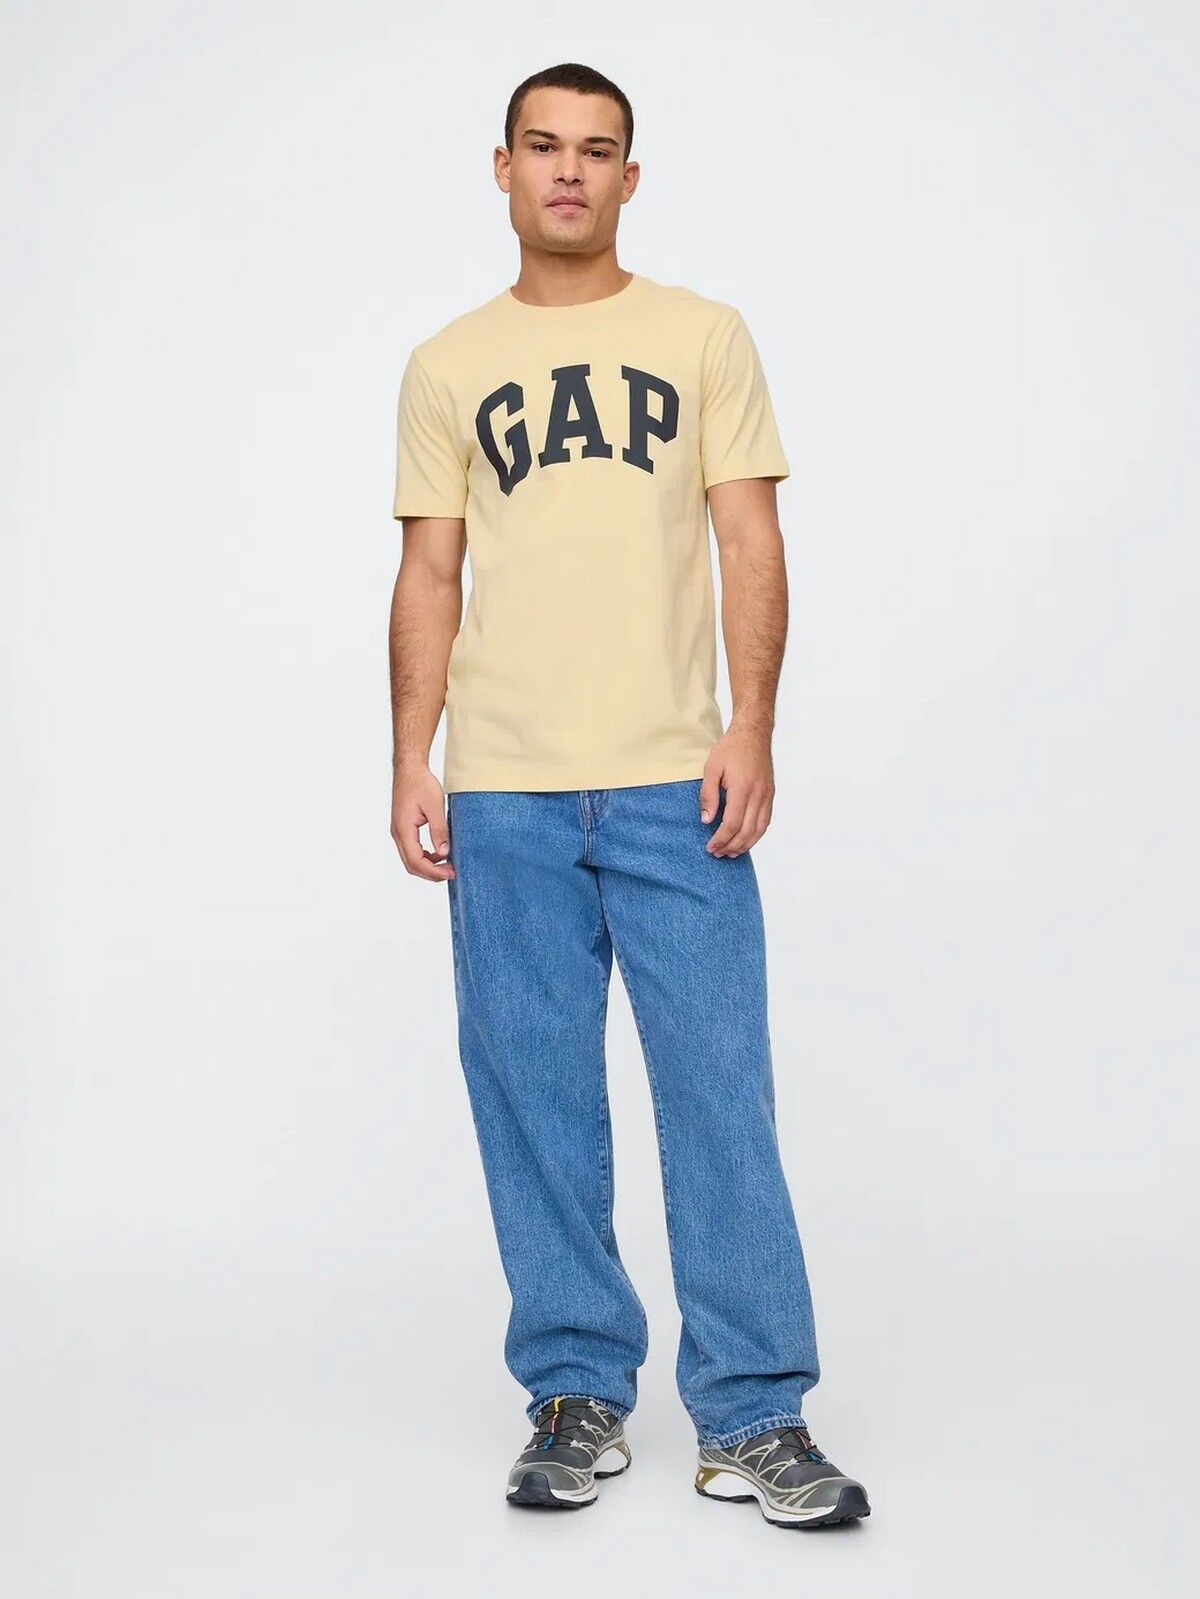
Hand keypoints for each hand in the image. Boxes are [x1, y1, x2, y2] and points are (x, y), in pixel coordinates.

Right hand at [391, 762, 454, 880]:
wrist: (409, 769)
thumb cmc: (420, 783)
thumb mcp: (435, 806)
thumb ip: (439, 830)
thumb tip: (444, 852)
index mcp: (404, 829)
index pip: (416, 861)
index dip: (433, 871)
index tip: (450, 873)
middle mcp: (398, 834)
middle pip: (411, 865)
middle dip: (431, 873)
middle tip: (451, 873)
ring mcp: (399, 832)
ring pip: (411, 859)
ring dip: (428, 866)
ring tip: (447, 865)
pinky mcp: (403, 828)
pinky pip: (412, 850)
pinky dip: (425, 856)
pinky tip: (439, 854)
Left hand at [699, 725, 775, 856]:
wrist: (753, 734)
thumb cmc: (731, 748)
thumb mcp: (712, 768)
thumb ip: (708, 795)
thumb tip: (707, 820)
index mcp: (742, 788)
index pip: (732, 823)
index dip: (721, 839)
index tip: (711, 847)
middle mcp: (758, 794)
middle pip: (746, 831)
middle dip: (731, 846)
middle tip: (718, 853)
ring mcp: (767, 795)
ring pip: (759, 830)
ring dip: (745, 845)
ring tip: (731, 852)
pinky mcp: (770, 795)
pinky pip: (765, 821)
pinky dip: (756, 835)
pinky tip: (746, 840)